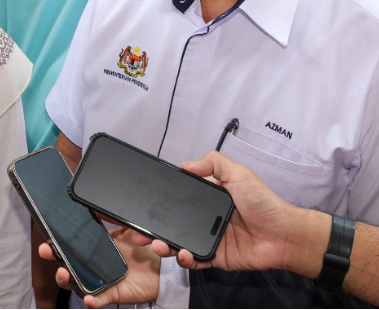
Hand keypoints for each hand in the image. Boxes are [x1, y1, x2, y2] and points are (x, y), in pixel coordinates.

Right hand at [39, 226, 159, 307]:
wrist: (165, 266)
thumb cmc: (146, 246)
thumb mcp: (129, 226)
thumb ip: (113, 216)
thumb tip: (95, 203)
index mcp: (95, 246)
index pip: (70, 245)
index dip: (55, 242)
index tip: (47, 238)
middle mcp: (94, 263)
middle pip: (66, 263)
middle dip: (53, 258)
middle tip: (47, 251)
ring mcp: (101, 279)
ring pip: (76, 282)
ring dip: (66, 280)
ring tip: (64, 274)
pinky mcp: (113, 293)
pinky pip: (99, 299)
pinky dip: (92, 300)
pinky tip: (89, 298)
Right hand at [132, 151, 328, 277]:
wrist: (285, 235)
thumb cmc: (266, 204)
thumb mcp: (239, 174)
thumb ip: (214, 162)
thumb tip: (186, 163)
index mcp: (207, 198)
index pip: (177, 199)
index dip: (159, 202)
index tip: (144, 203)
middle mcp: (204, 219)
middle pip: (170, 223)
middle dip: (152, 227)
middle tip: (138, 230)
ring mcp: (208, 239)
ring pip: (177, 243)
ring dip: (163, 244)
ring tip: (156, 244)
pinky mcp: (214, 258)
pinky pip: (194, 261)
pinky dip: (185, 260)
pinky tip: (182, 254)